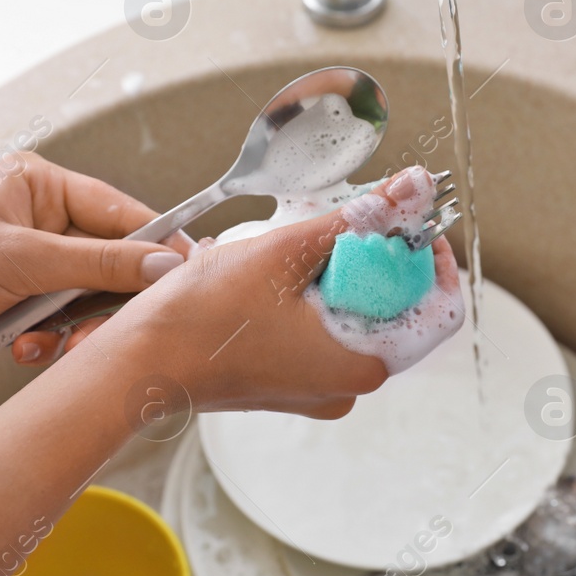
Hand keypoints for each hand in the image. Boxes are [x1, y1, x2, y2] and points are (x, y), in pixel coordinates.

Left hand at [0, 154, 193, 379]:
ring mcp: (32, 267)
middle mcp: (42, 222)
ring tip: (49, 342)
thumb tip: (168, 264)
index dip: (159, 248)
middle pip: (115, 263)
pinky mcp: (20, 308)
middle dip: (107, 302)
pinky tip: (24, 350)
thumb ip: (100, 262)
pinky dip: (53, 346)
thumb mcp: (20, 260)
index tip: (189, 278)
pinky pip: (66, 329)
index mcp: (43, 187)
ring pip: (93, 303)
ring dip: (76, 330)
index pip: (125, 214)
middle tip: (97, 328)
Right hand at [58, 168, 462, 420]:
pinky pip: (323, 329)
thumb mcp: (286, 251)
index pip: (439, 311)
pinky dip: (313, 294)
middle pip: (396, 309)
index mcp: (363, 365)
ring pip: (356, 316)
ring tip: (300, 241)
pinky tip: (277, 269)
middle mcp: (348, 386)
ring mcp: (317, 386)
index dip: (432, 257)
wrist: (136, 365)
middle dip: (378, 256)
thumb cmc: (200, 321)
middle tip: (348, 218)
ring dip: (340, 271)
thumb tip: (410, 189)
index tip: (409, 221)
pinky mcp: (289, 379)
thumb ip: (356, 217)